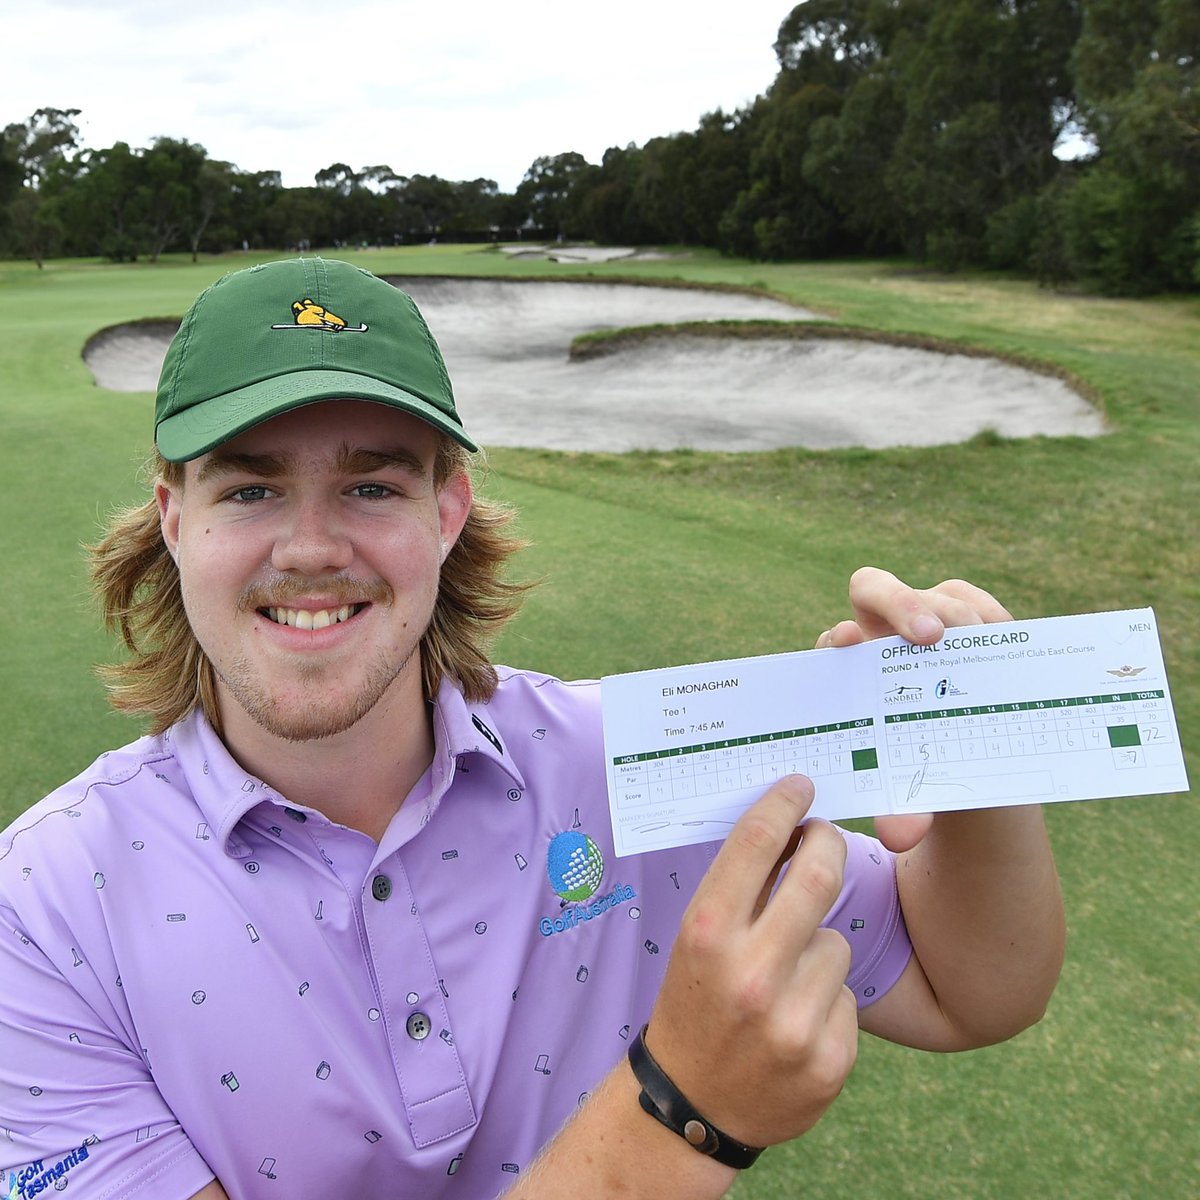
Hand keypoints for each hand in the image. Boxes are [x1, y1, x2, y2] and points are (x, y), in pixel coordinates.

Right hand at [643, 776, 858, 1148]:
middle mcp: (750, 973)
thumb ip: (739, 889)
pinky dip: (830, 1000)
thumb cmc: (694, 1004)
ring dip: (821, 945)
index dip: (784, 803)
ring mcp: (793, 1021)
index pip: (756, 843)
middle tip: (826, 838)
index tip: (801, 785)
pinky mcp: (829, 1060)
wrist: (691, 1108)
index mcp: (707, 934)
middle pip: (819, 875)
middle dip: (828, 844)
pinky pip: (849, 997)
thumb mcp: (696, 941)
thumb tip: (787, 826)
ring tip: (788, 975)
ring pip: (840, 941)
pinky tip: (800, 1020)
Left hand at [815, 567, 1012, 851]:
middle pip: (874, 588)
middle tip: (930, 637)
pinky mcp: (970, 617)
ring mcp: (926, 617)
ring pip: (937, 596)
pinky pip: (978, 603)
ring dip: (956, 616)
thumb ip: (902, 809)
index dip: (838, 640)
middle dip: (901, 604)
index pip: (833, 640)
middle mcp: (881, 633)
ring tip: (978, 649)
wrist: (968, 760)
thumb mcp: (910, 791)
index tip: (851, 646)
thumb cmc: (922, 769)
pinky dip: (990, 618)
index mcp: (849, 670)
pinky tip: (1003, 642)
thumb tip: (899, 836)